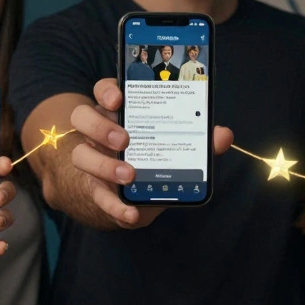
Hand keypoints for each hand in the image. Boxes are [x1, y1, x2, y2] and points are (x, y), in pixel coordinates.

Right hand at [68, 77, 233, 228]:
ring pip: (80, 154)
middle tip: (124, 140)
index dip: (107, 91)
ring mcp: (91, 159)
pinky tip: (130, 213)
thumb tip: (223, 135)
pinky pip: (97, 196)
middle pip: (82, 116)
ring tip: (129, 175)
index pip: (104, 91)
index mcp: (118, 113)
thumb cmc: (152, 160)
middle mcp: (98, 132)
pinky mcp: (93, 189)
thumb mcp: (173, 148)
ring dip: (104, 166)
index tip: (119, 98)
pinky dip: (115, 206)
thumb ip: (198, 141)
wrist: (128, 197)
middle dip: (101, 126)